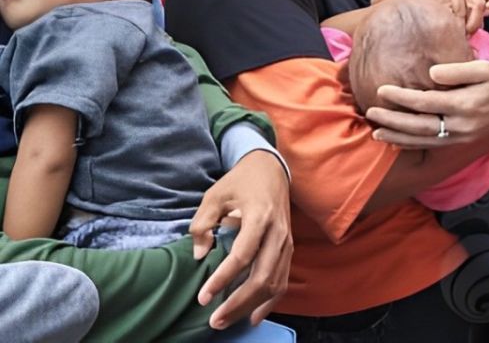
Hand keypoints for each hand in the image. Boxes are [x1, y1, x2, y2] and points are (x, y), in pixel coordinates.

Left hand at [190, 151, 292, 329]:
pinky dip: (269, 301)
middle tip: (214, 320)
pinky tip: (253, 315)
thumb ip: (202, 224)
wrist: (272, 169)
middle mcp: (278, 233)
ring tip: (227, 320)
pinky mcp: (289, 249)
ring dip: (251, 306)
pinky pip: (283, 280)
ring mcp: (287, 242)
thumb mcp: (214, 196)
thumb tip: (199, 256)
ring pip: (274, 283)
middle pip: (262, 276)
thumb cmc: (241, 182)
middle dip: (238, 303)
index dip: (223, 279)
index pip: (242, 256)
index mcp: (260, 217)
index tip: (203, 298)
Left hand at [365, 60, 488, 147]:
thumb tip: (430, 74)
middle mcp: (460, 126)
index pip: (425, 102)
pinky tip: (397, 141)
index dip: (401, 97)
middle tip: (370, 112)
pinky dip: (412, 145)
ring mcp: (460, 138)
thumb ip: (457, 70)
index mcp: (464, 105)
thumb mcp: (486, 69)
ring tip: (376, 131)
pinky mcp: (461, 145)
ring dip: (397, 136)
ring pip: (422, 140)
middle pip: (418, 125)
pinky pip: (432, 147)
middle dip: (392, 120)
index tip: (382, 89)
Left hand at [371, 0, 488, 32]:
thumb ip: (385, 0)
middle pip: (460, 6)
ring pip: (476, 5)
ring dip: (471, 24)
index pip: (443, 2)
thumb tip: (375, 4)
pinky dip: (483, 16)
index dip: (444, 22)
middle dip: (455, 27)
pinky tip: (471, 29)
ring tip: (460, 37)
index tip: (440, 37)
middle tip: (450, 43)